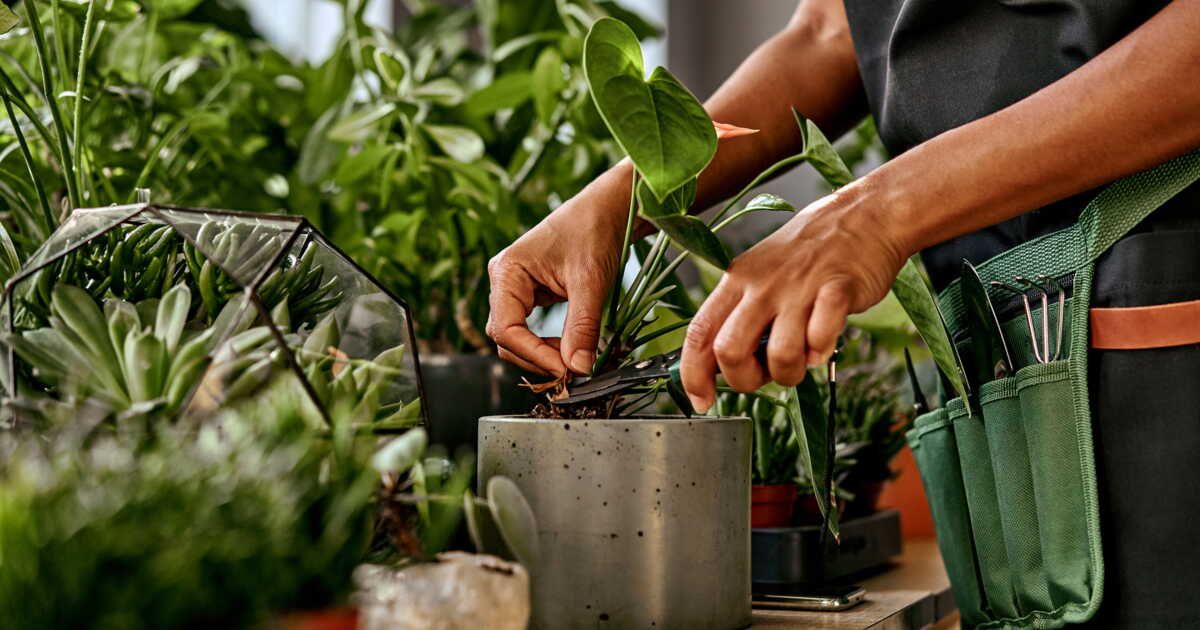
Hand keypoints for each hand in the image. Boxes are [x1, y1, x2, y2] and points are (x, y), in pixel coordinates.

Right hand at [486, 169, 629, 375]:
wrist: (611, 206)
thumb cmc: (596, 229)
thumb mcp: (591, 281)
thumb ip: (582, 328)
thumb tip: (579, 369)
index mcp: (507, 272)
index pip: (506, 330)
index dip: (534, 355)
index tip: (566, 370)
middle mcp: (504, 281)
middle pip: (506, 338)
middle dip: (537, 358)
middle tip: (574, 370)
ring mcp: (517, 288)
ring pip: (517, 338)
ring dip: (543, 354)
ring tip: (576, 359)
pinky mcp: (533, 294)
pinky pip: (531, 329)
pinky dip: (549, 345)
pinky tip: (571, 348)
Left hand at [680, 185, 906, 411]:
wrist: (864, 216)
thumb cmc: (810, 254)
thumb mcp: (760, 275)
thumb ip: (740, 315)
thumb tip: (720, 365)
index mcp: (736, 282)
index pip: (698, 333)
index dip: (693, 374)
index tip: (701, 400)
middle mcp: (761, 285)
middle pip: (729, 351)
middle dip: (744, 380)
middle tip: (764, 375)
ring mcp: (799, 287)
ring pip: (779, 354)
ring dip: (789, 374)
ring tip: (800, 361)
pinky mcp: (837, 290)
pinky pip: (821, 337)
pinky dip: (821, 351)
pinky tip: (823, 342)